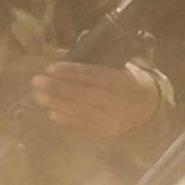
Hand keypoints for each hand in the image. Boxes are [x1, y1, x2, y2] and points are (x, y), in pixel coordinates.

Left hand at [33, 59, 157, 139]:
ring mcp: (111, 118)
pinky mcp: (106, 131)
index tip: (50, 68)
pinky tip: (51, 113)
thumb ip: (95, 60)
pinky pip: (83, 125)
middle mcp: (115, 99)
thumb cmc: (126, 81)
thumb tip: (61, 53)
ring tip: (38, 96)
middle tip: (36, 82)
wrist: (148, 107)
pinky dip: (66, 120)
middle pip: (82, 93)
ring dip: (56, 103)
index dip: (70, 72)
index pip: (91, 75)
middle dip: (57, 87)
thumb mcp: (118, 66)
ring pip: (80, 110)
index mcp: (119, 80)